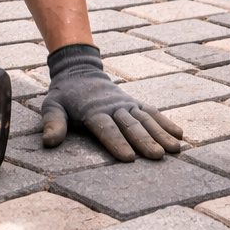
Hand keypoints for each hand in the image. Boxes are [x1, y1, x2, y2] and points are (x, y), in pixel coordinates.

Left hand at [40, 44, 182, 161]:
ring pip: (146, 119)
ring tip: (174, 149)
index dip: (117, 143)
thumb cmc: (64, 95)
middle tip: (157, 156)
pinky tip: (179, 134)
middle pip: (131, 126)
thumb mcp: (52, 106)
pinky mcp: (135, 103)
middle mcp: (113, 107)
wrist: (80, 71)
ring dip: (161, 134)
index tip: (129, 158)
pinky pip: (152, 112)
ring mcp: (127, 104)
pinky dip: (166, 122)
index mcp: (93, 110)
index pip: (106, 129)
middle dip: (145, 141)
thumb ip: (52, 123)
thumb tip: (50, 142)